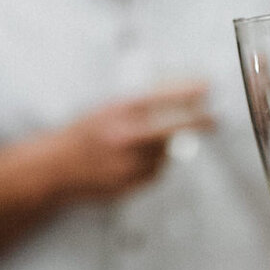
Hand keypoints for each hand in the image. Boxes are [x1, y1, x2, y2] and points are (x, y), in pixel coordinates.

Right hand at [42, 84, 211, 201]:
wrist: (54, 168)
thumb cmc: (82, 133)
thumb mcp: (106, 110)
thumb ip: (139, 106)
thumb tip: (179, 94)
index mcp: (114, 113)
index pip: (159, 97)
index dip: (186, 91)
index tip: (208, 87)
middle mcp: (125, 136)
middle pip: (175, 129)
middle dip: (199, 123)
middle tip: (215, 121)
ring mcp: (129, 162)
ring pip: (165, 152)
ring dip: (161, 147)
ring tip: (133, 146)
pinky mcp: (132, 182)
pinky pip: (156, 171)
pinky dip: (150, 164)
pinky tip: (127, 162)